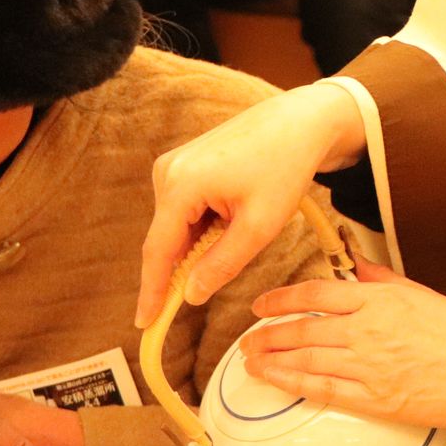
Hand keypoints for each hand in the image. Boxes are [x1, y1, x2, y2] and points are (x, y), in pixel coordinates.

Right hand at [139, 81, 367, 325]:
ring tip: (246, 218)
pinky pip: (187, 208)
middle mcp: (167, 171)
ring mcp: (174, 164)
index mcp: (180, 185)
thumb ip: (222, 264)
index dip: (152, 291)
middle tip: (224, 265)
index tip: (144, 323)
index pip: (157, 251)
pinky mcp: (184, 163)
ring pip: (179, 225)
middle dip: (188, 261)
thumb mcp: (259, 226)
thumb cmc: (285, 167)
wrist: (300, 122)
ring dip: (203, 239)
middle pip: (168, 239)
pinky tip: (237, 209)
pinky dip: (206, 223)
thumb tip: (190, 294)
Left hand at [241, 256, 445, 429]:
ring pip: (306, 359)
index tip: (262, 304)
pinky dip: (294, 384)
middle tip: (248, 337)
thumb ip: (381, 279)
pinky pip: (325, 389)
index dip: (282, 299)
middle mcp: (368, 331)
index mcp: (379, 300)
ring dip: (272, 358)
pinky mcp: (376, 399)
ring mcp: (370, 366)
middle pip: (303, 329)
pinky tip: (276, 380)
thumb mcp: (420, 294)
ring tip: (251, 360)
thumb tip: (355, 265)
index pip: (316, 295)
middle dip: (268, 333)